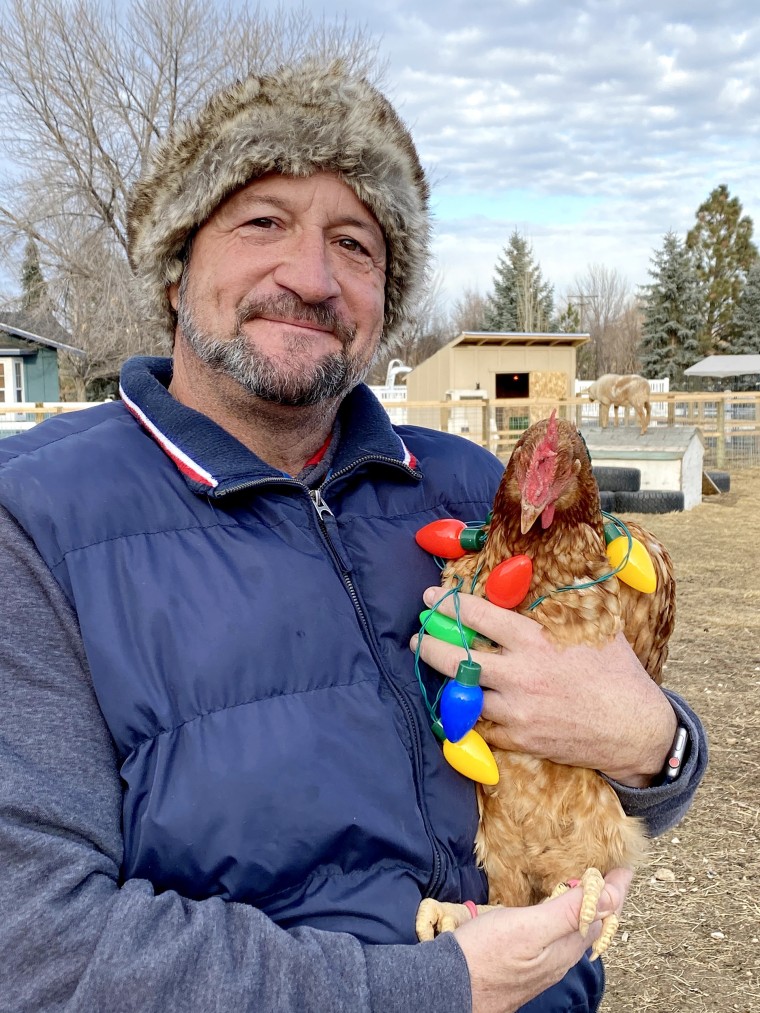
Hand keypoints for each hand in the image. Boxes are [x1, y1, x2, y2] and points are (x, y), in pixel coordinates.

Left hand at [411, 588, 676, 785]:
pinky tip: (461, 703)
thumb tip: (537, 581)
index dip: (448, 603)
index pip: (477, 615)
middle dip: (430, 644)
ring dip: (445, 680)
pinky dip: (469, 714)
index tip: (431, 596)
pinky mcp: (519, 738)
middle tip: (419, 635)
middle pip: (456, 658)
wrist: (634, 728)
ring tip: (434, 668)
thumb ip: (558, 608)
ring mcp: (516, 710)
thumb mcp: (592, 628)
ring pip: (463, 694)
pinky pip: (481, 725)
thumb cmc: (616, 672)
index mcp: (534, 640)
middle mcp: (519, 674)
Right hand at [455, 869, 631, 1012]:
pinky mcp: (525, 964)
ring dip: (585, 910)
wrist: (449, 988)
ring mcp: (542, 964)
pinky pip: (555, 938)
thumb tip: (608, 894)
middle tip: (610, 875)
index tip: (625, 867)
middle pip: (592, 925)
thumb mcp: (529, 927)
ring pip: (574, 933)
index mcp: (565, 948)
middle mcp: (559, 959)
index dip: (616, 889)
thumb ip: (568, 912)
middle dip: (605, 900)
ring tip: (586, 889)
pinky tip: (551, 912)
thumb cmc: (484, 956)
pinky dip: (563, 918)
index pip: (603, 914)